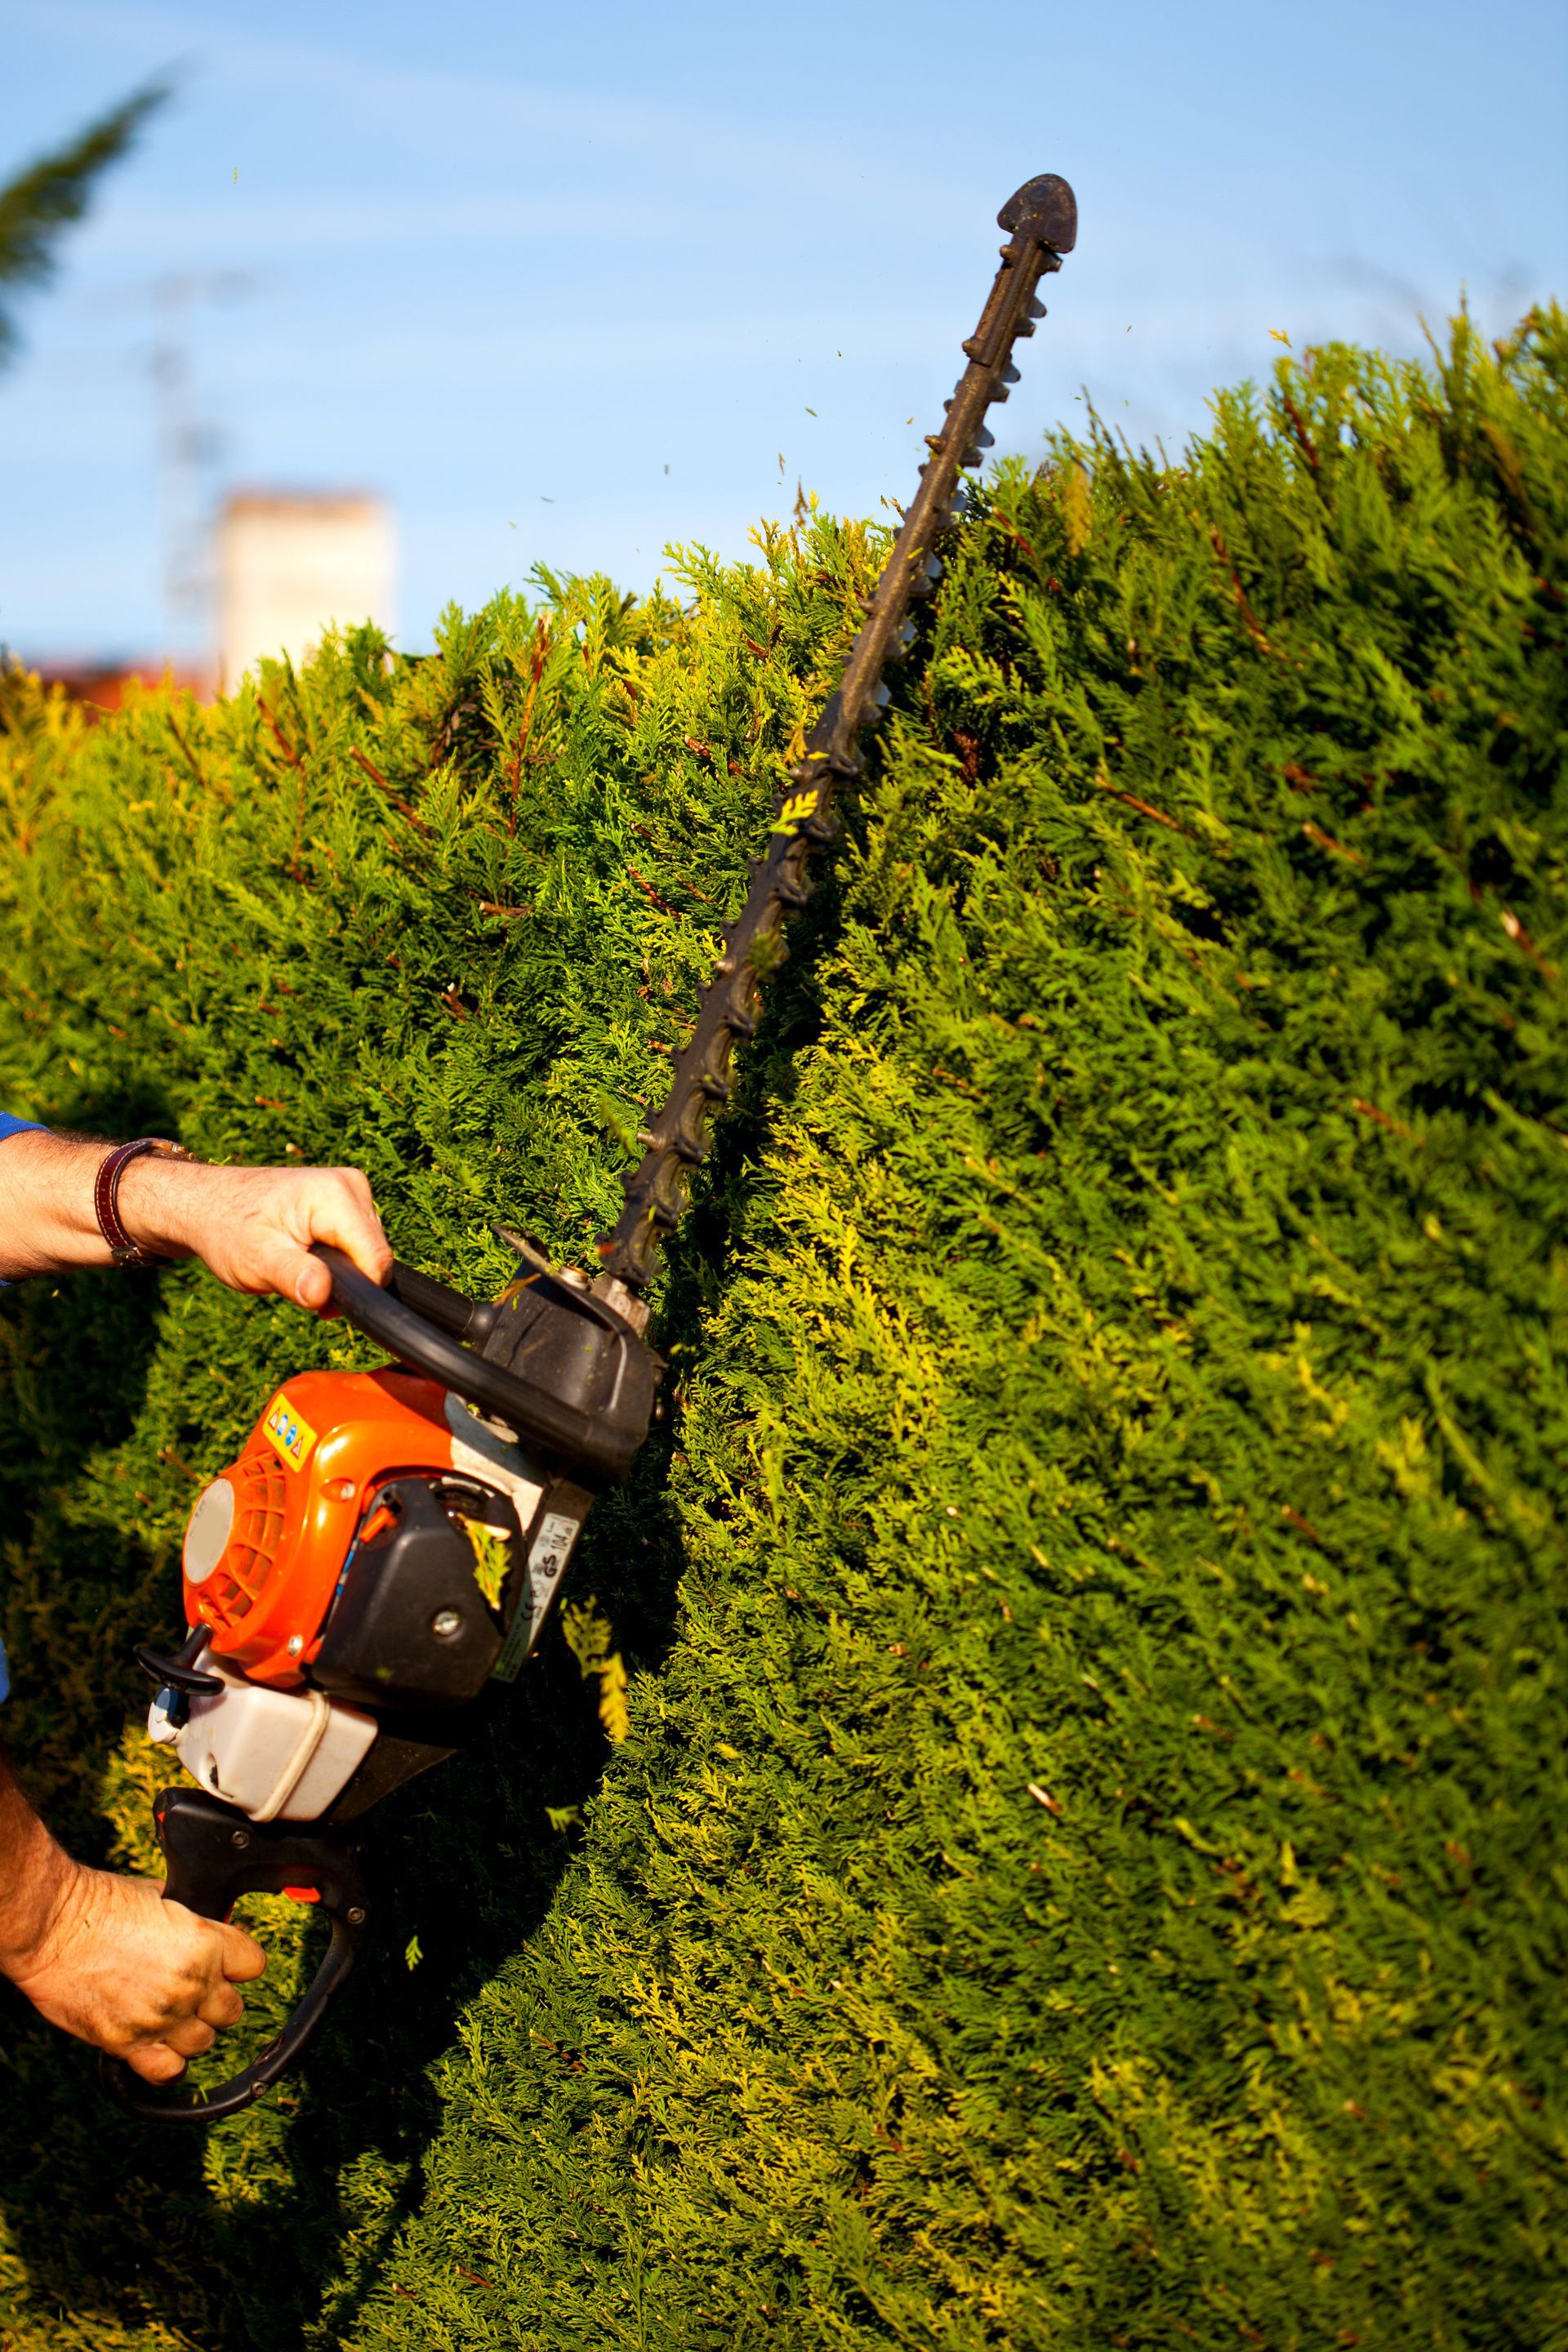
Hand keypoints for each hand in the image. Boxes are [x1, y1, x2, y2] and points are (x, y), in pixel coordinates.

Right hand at [2, 1861, 266, 2083]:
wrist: (52, 1928)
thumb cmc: (101, 1905)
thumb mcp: (163, 1897)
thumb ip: (195, 1920)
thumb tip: (215, 1925)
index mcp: (205, 1943)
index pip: (253, 1965)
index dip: (239, 1964)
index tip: (227, 1964)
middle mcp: (190, 1984)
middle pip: (231, 2011)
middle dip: (216, 2000)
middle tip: (194, 1990)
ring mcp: (160, 2017)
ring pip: (203, 2043)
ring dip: (191, 2030)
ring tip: (170, 2013)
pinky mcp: (127, 2043)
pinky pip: (167, 2071)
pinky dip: (166, 2062)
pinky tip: (156, 2044)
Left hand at [119, 1158, 392, 1313]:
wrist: (206, 1203)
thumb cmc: (227, 1230)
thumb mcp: (255, 1260)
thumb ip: (292, 1277)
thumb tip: (323, 1295)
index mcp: (335, 1195)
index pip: (376, 1258)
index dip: (357, 1291)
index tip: (320, 1305)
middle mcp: (352, 1185)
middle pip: (374, 1255)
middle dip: (344, 1281)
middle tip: (295, 1280)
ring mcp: (351, 1190)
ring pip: (368, 1251)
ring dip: (339, 1271)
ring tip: (296, 1265)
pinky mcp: (347, 1200)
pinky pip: (358, 1242)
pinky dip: (337, 1259)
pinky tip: (306, 1257)